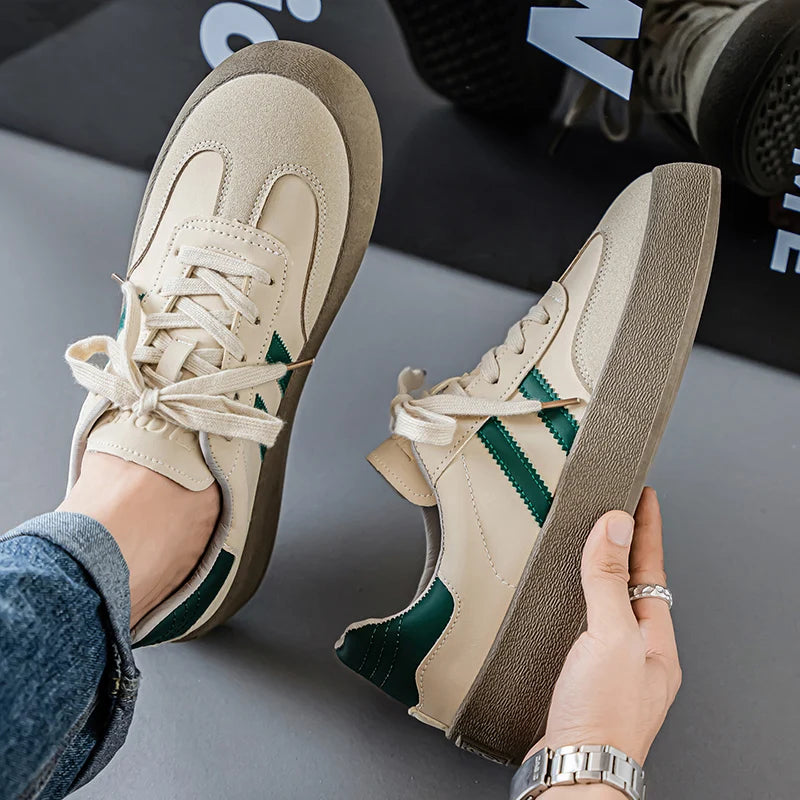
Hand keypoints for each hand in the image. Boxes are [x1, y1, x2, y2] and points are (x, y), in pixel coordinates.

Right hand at [529, 488, 680, 766]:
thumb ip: (607, 580)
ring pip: (604, 606)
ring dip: (596, 575)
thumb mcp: (609, 636)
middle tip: (613, 512)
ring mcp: (609, 665)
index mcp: (655, 640)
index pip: (652, 569)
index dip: (645, 529)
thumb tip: (613, 526)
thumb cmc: (602, 716)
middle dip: (623, 548)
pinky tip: (559, 602)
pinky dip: (572, 604)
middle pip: (631, 585)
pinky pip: (581, 626)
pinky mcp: (581, 676)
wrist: (574, 769)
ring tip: (588, 546)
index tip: (642, 495)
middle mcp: (637, 652)